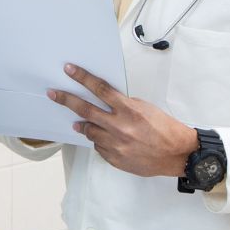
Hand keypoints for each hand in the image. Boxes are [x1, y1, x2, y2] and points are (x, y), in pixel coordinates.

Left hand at [46, 64, 198, 177]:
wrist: (176, 153)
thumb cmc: (164, 129)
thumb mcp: (145, 108)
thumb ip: (123, 105)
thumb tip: (106, 103)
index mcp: (128, 110)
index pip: (100, 89)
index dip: (82, 78)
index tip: (70, 70)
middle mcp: (119, 127)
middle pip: (85, 110)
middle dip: (66, 100)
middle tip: (53, 94)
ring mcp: (115, 144)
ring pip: (89, 131)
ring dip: (83, 125)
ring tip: (80, 122)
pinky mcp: (114, 159)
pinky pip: (99, 147)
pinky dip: (99, 141)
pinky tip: (106, 139)